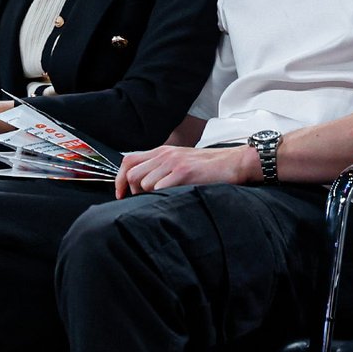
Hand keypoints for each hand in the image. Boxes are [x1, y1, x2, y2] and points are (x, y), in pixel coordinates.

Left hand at [115, 144, 258, 197]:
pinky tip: (173, 197)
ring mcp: (174, 163)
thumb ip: (161, 168)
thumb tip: (142, 186)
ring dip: (150, 195)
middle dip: (134, 191)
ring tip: (166, 197)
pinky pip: (160, 187)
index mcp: (161, 151)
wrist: (233, 162)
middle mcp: (164, 154)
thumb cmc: (208, 166)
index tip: (120, 194)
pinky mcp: (184, 172)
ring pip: (145, 183)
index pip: (128, 161)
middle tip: (147, 199)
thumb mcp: (180, 161)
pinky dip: (162, 196)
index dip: (119, 179)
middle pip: (133, 174)